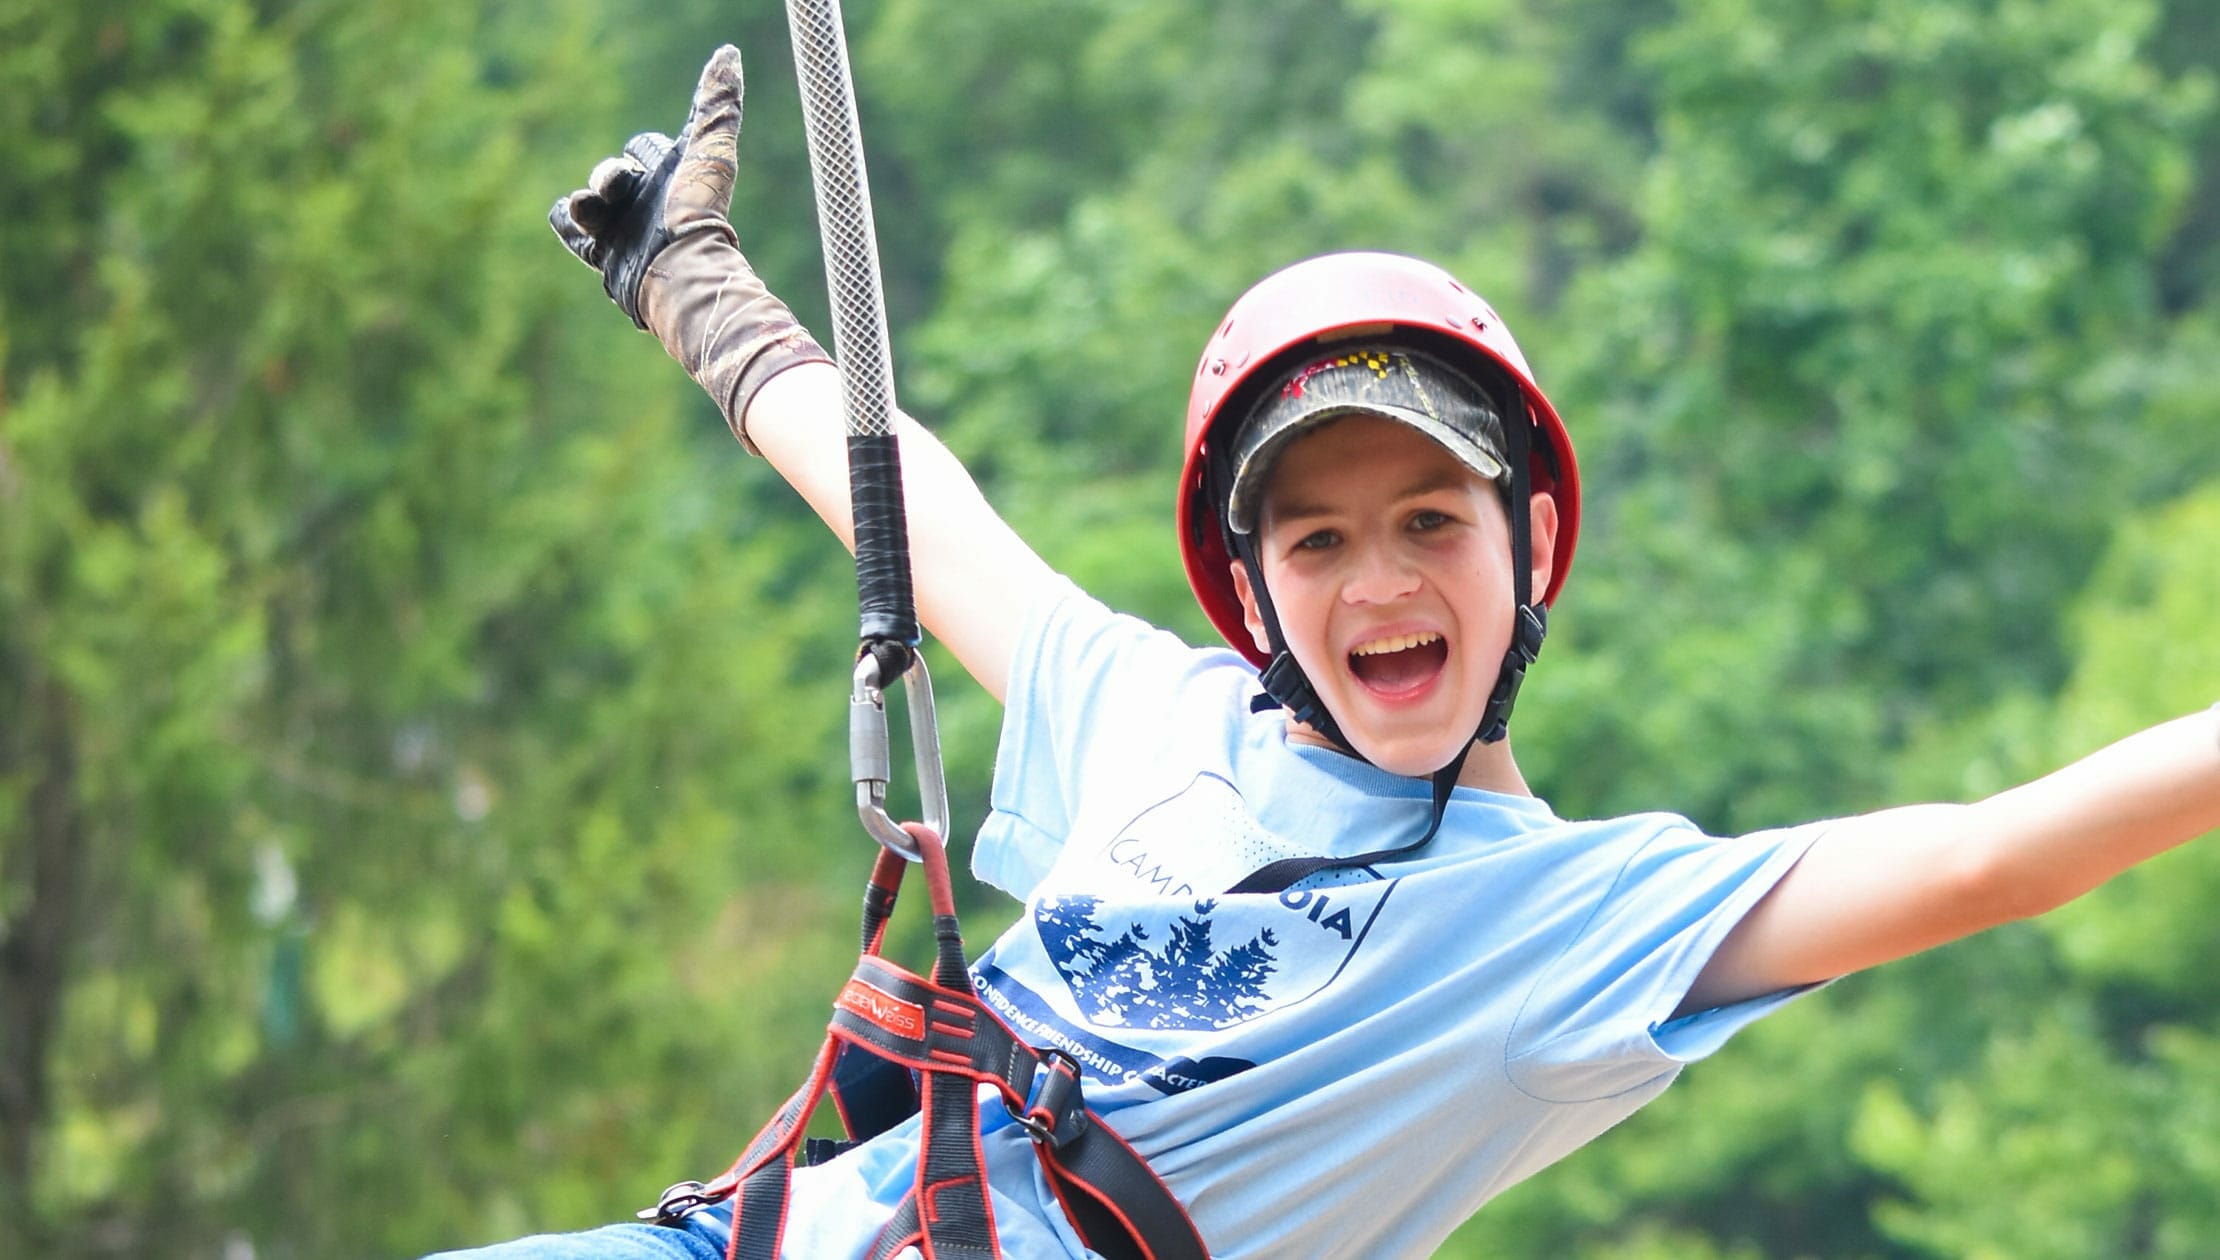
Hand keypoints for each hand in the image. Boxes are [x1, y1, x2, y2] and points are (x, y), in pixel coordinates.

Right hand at [550, 45, 745, 327]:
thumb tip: (729, 53)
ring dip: (586, 200)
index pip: (645, 147)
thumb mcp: (711, 151)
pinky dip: (566, 220)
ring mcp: (625, 230)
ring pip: (588, 199)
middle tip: (618, 188)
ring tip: (589, 208)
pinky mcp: (606, 256)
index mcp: (671, 179)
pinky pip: (570, 230)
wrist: (680, 272)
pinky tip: (575, 220)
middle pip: (611, 172)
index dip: (645, 150)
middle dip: (610, 176)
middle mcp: (648, 204)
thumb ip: (717, 105)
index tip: (655, 162)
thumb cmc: (698, 210)